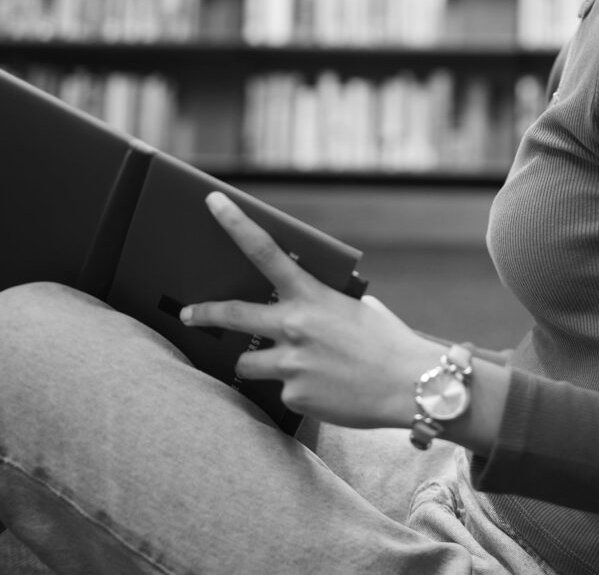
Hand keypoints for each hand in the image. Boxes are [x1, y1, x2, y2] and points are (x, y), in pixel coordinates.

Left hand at [180, 191, 438, 428]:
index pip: (264, 252)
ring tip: (293, 366)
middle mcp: (293, 327)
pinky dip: (299, 388)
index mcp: (311, 296)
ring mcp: (290, 364)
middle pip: (231, 315)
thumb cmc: (388, 341)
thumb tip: (300, 308)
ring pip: (248, 363)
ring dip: (261, 363)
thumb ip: (322, 304)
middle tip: (188, 313)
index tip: (213, 204)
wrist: (409, 386)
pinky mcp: (294, 395)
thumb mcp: (356, 308)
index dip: (235, 224)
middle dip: (204, 314)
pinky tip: (327, 388)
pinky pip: (282, 390)